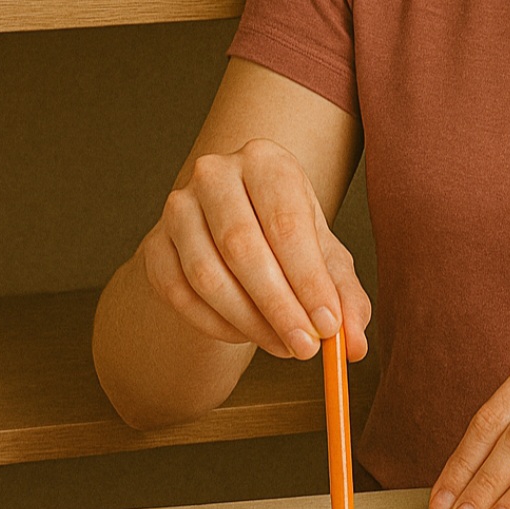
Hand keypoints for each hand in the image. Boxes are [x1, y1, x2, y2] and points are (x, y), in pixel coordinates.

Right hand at [142, 137, 370, 362]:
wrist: (235, 225)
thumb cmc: (288, 236)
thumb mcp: (325, 256)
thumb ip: (345, 296)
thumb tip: (355, 344)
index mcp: (266, 161)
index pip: (286, 224)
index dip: (308, 281)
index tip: (329, 326)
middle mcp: (215, 174)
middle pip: (242, 247)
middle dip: (278, 307)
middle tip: (305, 347)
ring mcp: (177, 208)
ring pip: (206, 275)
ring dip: (248, 321)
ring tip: (283, 345)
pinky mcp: (154, 245)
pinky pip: (179, 294)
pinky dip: (215, 324)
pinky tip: (245, 334)